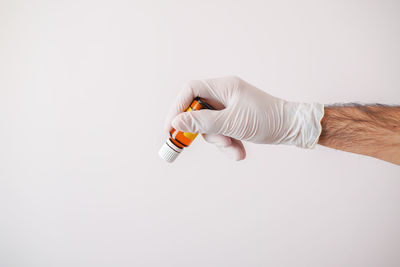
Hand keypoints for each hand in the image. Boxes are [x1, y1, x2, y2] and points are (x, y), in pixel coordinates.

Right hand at [164, 76, 323, 160]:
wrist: (293, 128)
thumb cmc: (267, 120)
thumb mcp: (232, 123)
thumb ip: (203, 123)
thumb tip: (176, 123)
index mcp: (224, 86)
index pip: (190, 90)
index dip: (177, 107)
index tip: (170, 128)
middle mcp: (224, 94)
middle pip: (198, 112)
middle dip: (206, 132)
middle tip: (218, 143)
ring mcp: (229, 108)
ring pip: (210, 126)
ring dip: (220, 142)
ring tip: (235, 149)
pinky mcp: (234, 120)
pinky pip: (221, 132)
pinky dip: (228, 144)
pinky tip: (239, 152)